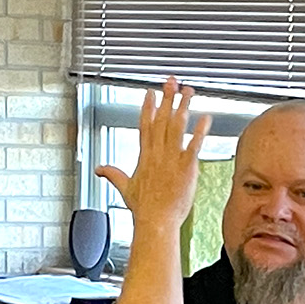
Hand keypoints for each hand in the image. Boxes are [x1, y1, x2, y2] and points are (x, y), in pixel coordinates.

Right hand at [95, 78, 212, 231]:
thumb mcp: (125, 188)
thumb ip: (113, 175)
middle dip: (166, 98)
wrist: (156, 221)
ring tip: (188, 91)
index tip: (151, 93)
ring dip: (183, 107)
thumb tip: (99, 170)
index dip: (148, 107)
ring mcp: (172, 159)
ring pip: (177, 127)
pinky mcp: (186, 167)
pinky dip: (200, 131)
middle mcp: (158, 153)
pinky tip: (205, 117)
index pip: (145, 125)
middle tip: (171, 82)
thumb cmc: (144, 209)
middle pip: (161, 119)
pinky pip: (194, 145)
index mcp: (144, 156)